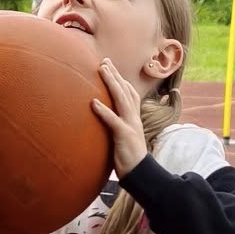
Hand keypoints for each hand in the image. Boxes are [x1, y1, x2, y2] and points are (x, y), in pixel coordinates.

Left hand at [93, 58, 148, 173]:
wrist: (140, 173)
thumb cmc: (129, 157)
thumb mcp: (123, 137)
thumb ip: (117, 125)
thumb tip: (105, 119)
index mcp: (134, 117)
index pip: (129, 92)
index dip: (120, 78)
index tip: (109, 66)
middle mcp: (133, 117)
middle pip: (125, 90)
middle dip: (115, 74)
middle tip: (103, 60)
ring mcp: (130, 125)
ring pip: (121, 99)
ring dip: (111, 83)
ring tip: (101, 70)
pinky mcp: (124, 136)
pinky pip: (113, 121)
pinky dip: (104, 111)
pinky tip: (93, 103)